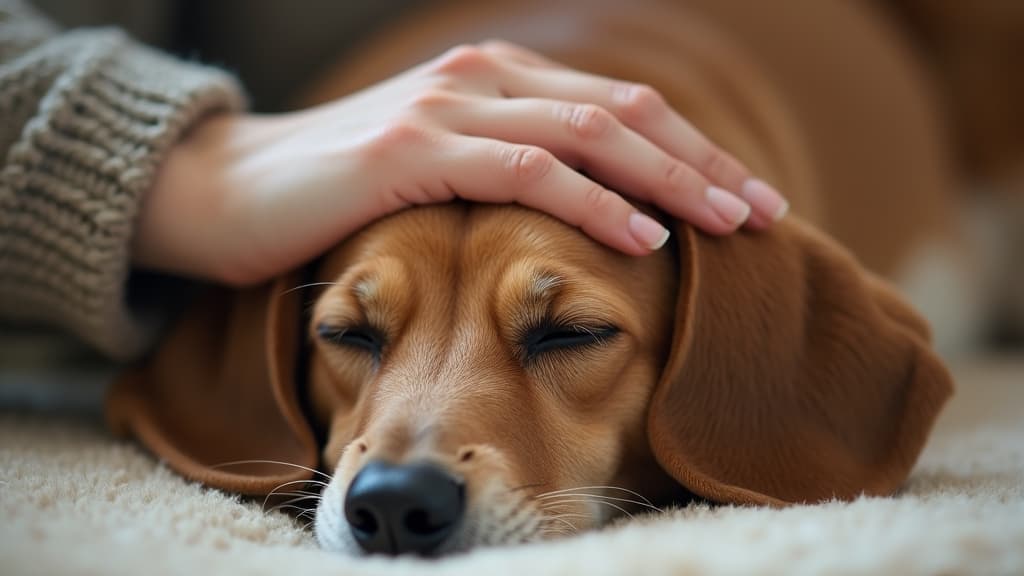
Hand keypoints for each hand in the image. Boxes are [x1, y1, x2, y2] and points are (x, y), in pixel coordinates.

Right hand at [135, 41, 787, 285]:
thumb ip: (505, 168)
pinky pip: (524, 172)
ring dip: (669, 181)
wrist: (228, 190)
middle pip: (624, 111)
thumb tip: (583, 209)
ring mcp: (447, 106)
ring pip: (588, 133)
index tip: (749, 195)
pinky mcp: (409, 149)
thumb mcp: (438, 169)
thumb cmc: (338, 191)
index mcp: (496, 77)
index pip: (619, 106)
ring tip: (730, 226)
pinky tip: (644, 238)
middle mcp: (481, 75)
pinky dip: (592, 202)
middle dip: (704, 163)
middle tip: (766, 211)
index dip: (692, 149)